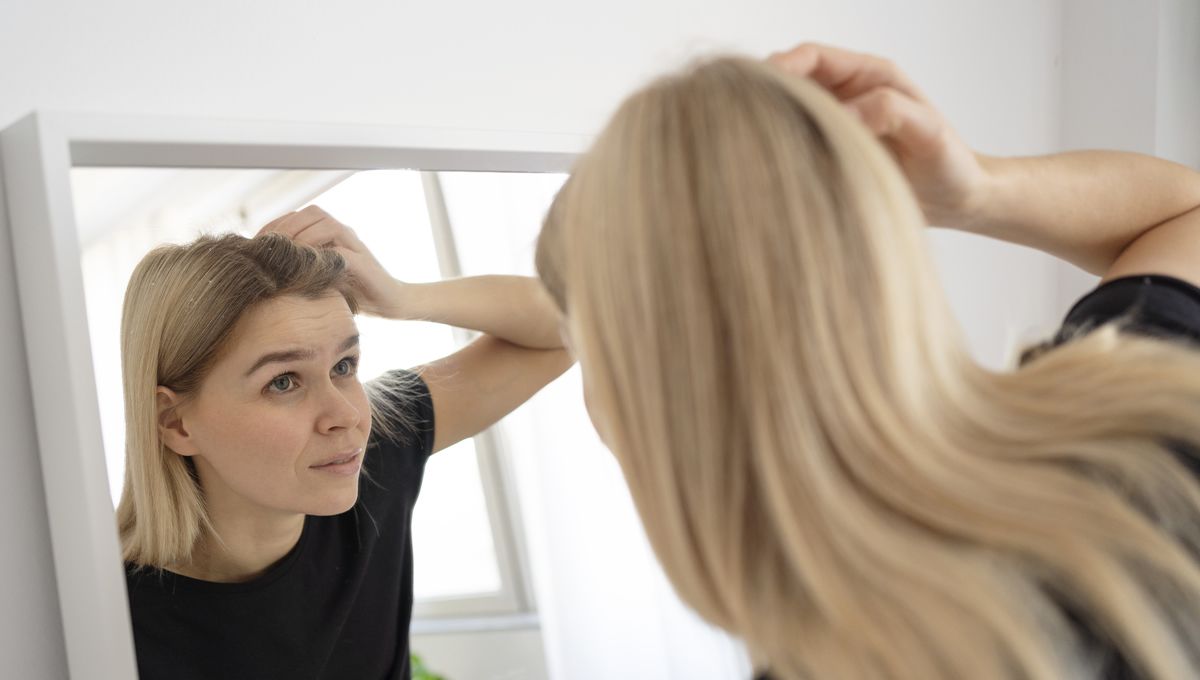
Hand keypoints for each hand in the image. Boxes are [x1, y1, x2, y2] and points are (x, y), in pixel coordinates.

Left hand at [257, 205, 402, 316]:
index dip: (274, 226)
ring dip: (302, 237)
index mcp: (329, 233)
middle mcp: (343, 233)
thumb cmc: (352, 293)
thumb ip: (299, 268)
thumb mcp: (319, 278)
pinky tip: (307, 270)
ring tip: (285, 256)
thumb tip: (261, 270)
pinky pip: (341, 249)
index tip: (254, 244)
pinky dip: (322, 255)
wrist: (390, 303)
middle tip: (266, 249)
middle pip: (311, 213)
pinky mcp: (364, 262)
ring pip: (326, 224)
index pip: (297, 216)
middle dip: (286, 228)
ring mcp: (355, 244)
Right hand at [768, 43, 989, 227]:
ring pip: (789, 114)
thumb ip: (891, 112)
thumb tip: (846, 114)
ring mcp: (837, 125)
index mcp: (871, 76)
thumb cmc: (951, 165)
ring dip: (770, 123)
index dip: (782, 66)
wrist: (959, 202)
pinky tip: (770, 168)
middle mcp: (849, 95)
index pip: (812, 56)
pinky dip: (779, 150)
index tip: (761, 86)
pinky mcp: (830, 154)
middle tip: (743, 118)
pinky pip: (796, 144)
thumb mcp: (930, 134)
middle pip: (791, 81)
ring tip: (751, 143)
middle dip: (765, 93)